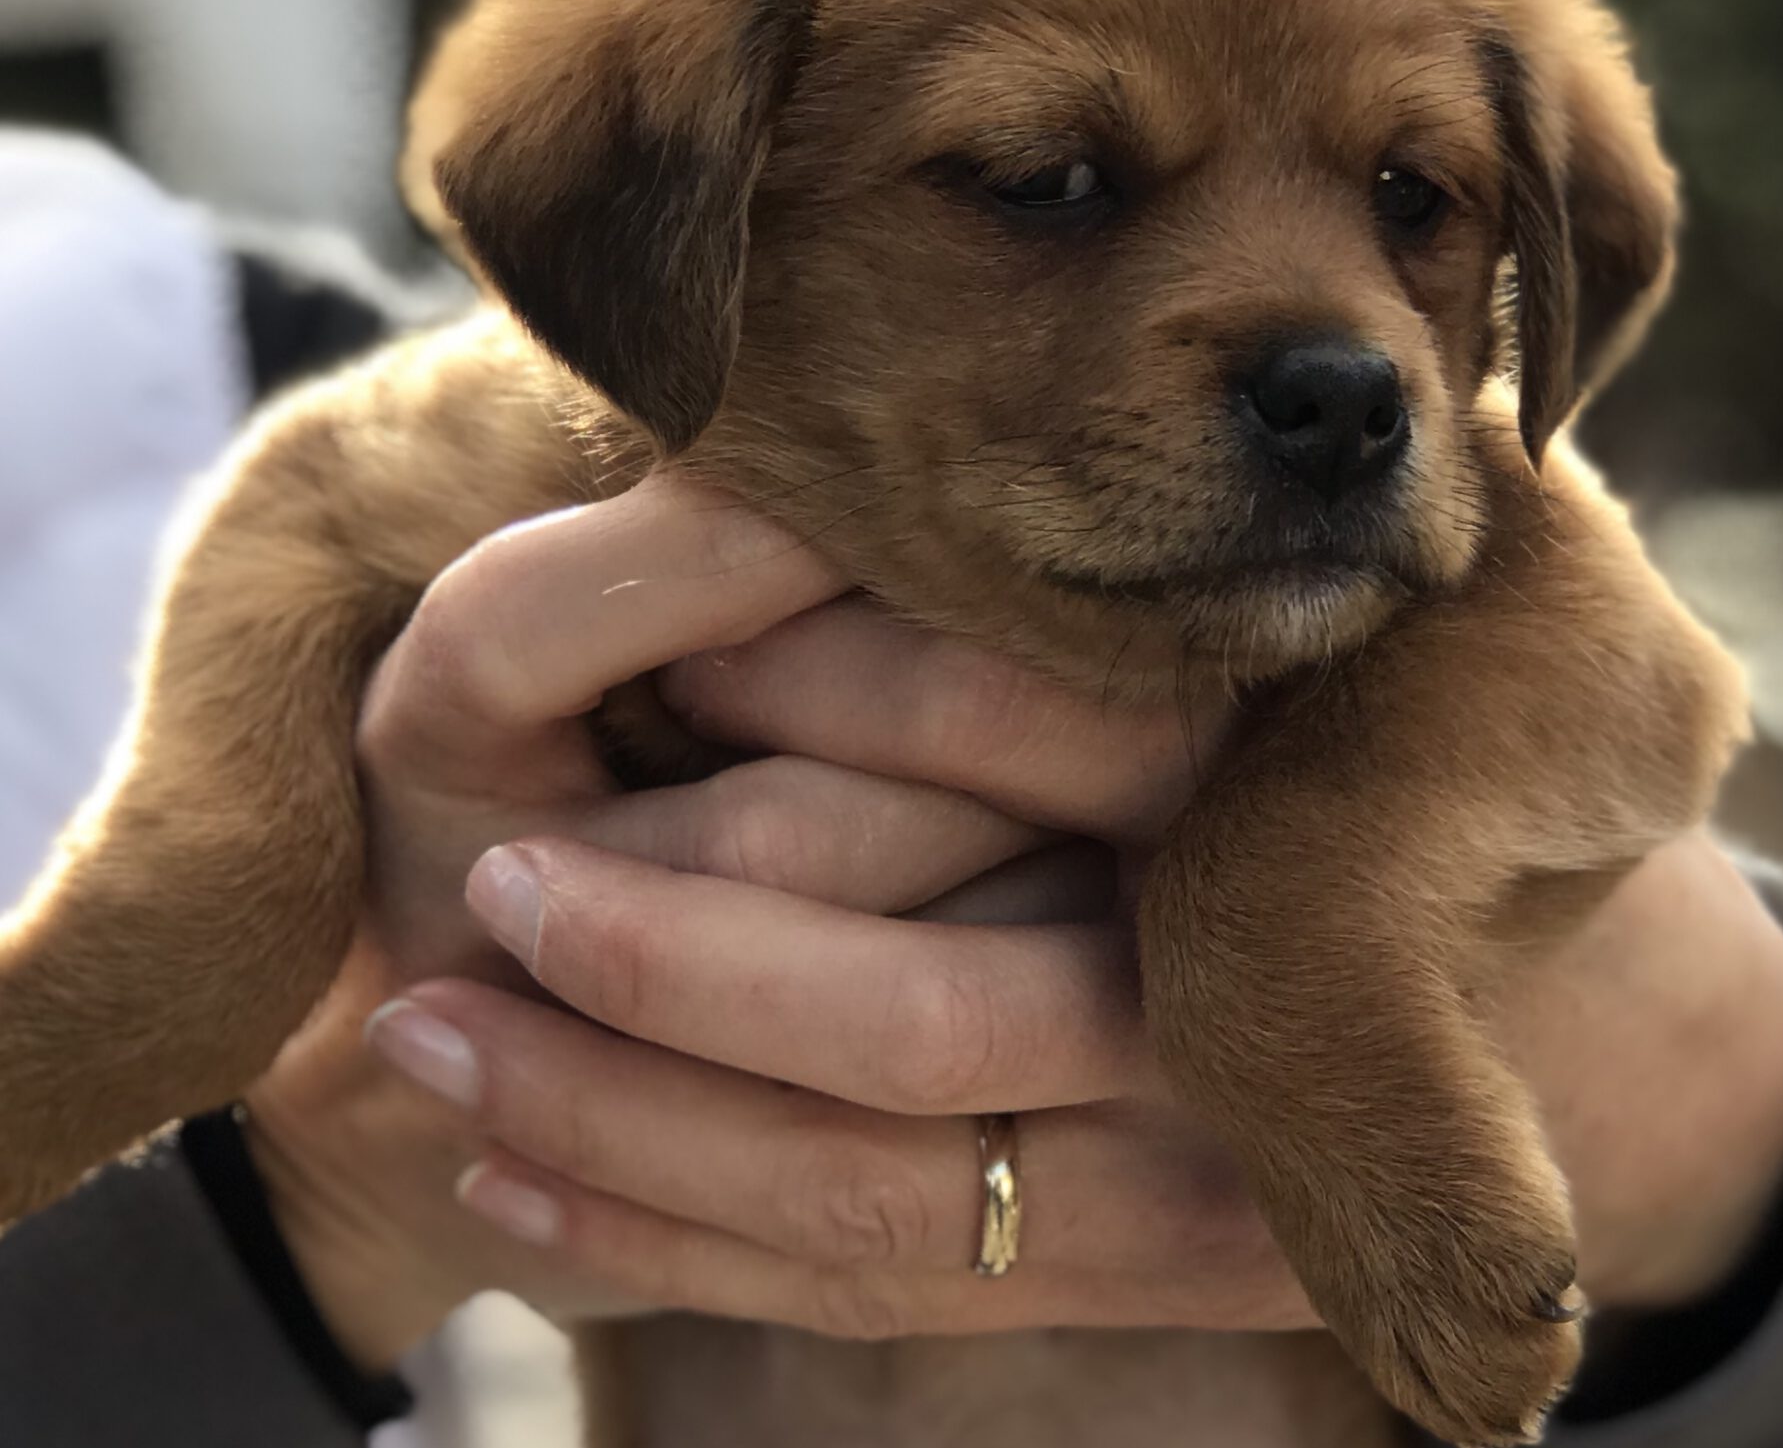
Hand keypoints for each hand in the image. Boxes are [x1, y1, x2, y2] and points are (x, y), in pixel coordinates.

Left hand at [242, 476, 1183, 1362]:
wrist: (1348, 988)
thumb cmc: (1090, 736)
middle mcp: (1242, 999)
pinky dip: (657, 1230)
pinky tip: (506, 1169)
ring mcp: (1190, 1175)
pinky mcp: (1120, 1282)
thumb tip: (750, 492)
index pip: (1036, 736)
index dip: (835, 696)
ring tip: (434, 1028)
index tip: (677, 671)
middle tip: (499, 879)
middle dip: (677, 961)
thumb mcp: (1048, 629)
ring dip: (613, 1106)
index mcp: (1260, 776)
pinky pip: (851, 1291)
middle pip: (922, 1016)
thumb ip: (888, 569)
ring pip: (860, 1176)